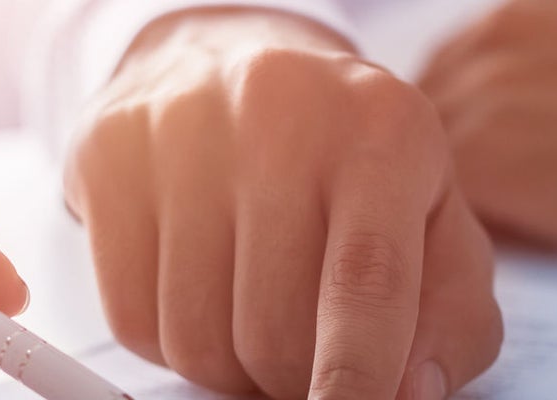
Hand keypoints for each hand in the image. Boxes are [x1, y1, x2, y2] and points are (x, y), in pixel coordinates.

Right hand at [66, 8, 501, 398]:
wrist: (232, 59)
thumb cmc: (349, 162)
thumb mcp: (433, 221)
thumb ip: (448, 315)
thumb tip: (407, 392)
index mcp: (381, 129)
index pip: (366, 281)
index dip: (357, 376)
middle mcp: (277, 112)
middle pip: (271, 329)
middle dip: (291, 378)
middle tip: (304, 356)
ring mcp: (181, 128)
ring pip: (194, 337)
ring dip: (228, 366)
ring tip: (251, 312)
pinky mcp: (108, 153)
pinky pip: (130, 318)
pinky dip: (167, 340)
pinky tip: (197, 290)